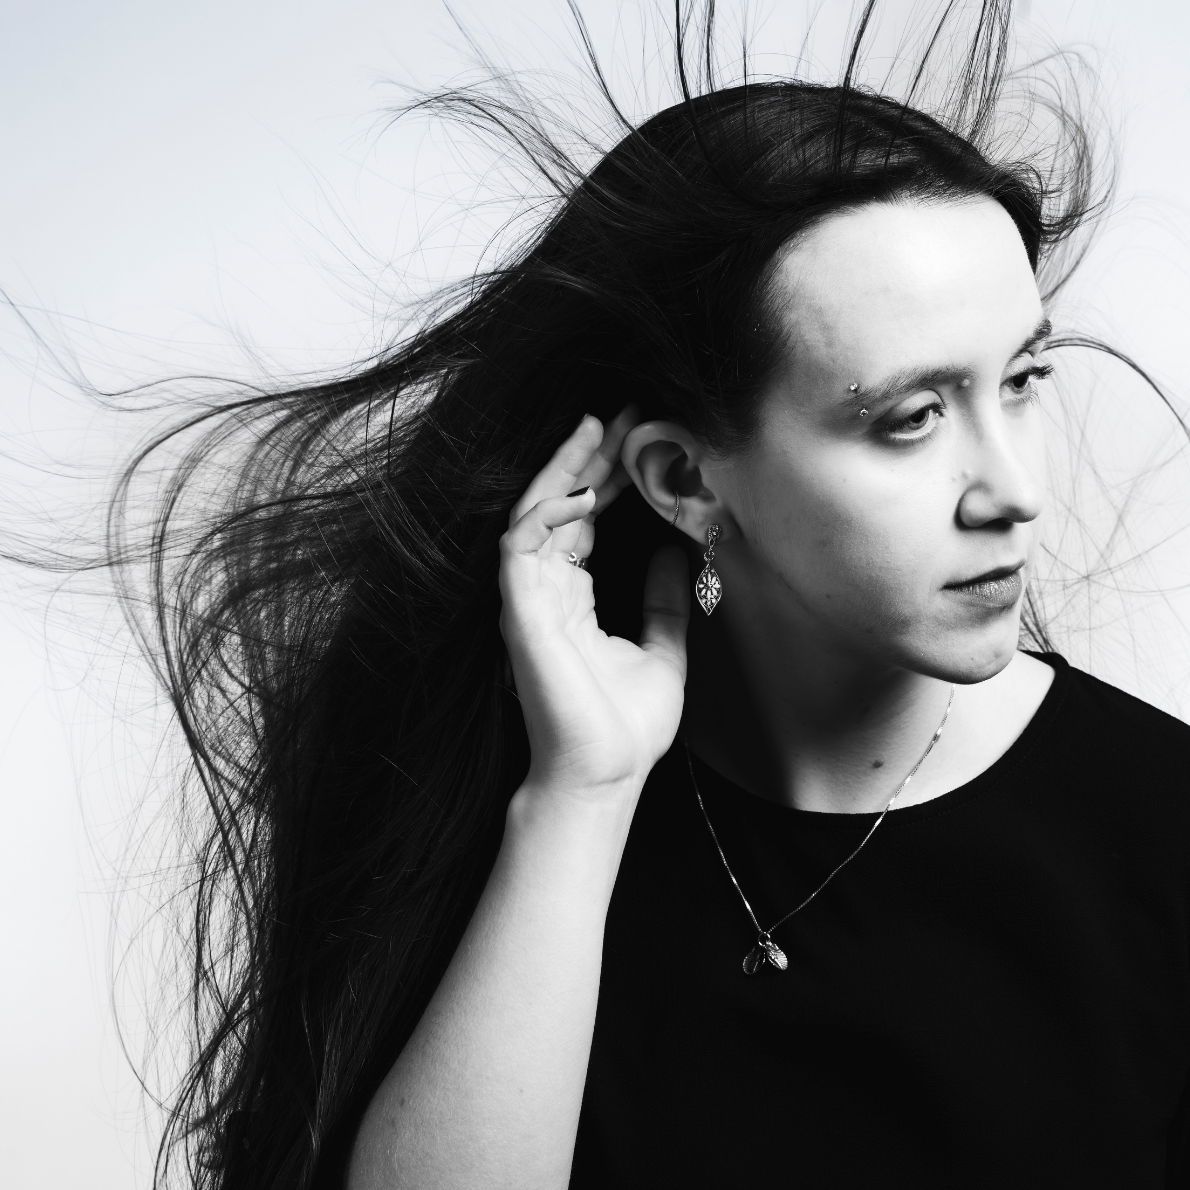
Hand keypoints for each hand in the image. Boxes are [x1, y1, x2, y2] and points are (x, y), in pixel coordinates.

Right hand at [497, 408, 689, 802]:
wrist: (603, 777)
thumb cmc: (625, 728)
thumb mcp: (663, 650)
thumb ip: (664, 601)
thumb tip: (671, 552)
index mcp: (574, 597)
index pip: (583, 519)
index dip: (609, 476)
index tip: (644, 436)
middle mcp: (546, 590)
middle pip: (559, 504)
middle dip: (590, 456)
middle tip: (627, 411)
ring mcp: (528, 599)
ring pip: (534, 512)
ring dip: (565, 469)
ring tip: (600, 430)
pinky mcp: (519, 611)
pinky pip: (521, 546)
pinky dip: (547, 514)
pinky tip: (581, 493)